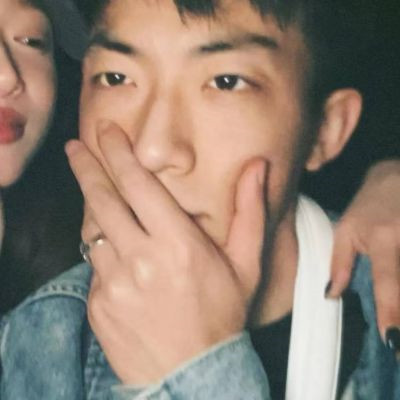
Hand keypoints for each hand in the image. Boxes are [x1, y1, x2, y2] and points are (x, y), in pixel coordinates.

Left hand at [66, 123, 267, 383]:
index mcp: (178, 245)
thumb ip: (250, 211)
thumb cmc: (222, 316)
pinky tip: (118, 256)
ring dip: (94, 210)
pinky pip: (92, 266)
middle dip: (87, 166)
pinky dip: (101, 252)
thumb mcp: (247, 264)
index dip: (119, 153)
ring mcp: (113, 285)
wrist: (192, 375)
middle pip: (101, 200)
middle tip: (76, 146)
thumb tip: (258, 168)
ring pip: (92, 232)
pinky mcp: (97, 305)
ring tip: (98, 196)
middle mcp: (141, 260)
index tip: (107, 133)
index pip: (138, 185)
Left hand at [327, 160, 399, 340]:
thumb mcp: (345, 229)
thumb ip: (339, 263)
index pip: (389, 282)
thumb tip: (330, 296)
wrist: (398, 176)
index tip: (391, 341)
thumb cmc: (368, 204)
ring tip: (397, 334)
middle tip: (398, 351)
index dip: (392, 312)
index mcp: (384, 240)